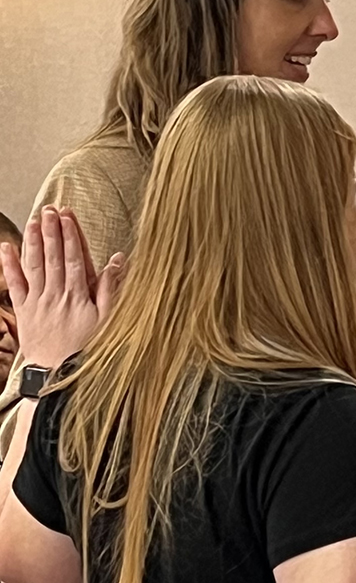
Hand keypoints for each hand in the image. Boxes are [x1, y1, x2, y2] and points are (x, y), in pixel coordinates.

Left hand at [0, 207, 125, 369]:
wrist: (57, 373)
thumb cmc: (87, 348)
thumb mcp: (108, 320)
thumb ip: (111, 289)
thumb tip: (117, 261)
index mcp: (78, 296)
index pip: (74, 258)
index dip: (70, 236)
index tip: (67, 217)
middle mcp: (55, 295)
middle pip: (53, 257)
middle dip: (51, 231)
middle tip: (49, 209)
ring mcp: (37, 301)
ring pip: (34, 265)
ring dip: (34, 241)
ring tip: (34, 220)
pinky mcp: (23, 311)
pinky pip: (14, 285)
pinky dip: (9, 266)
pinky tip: (7, 248)